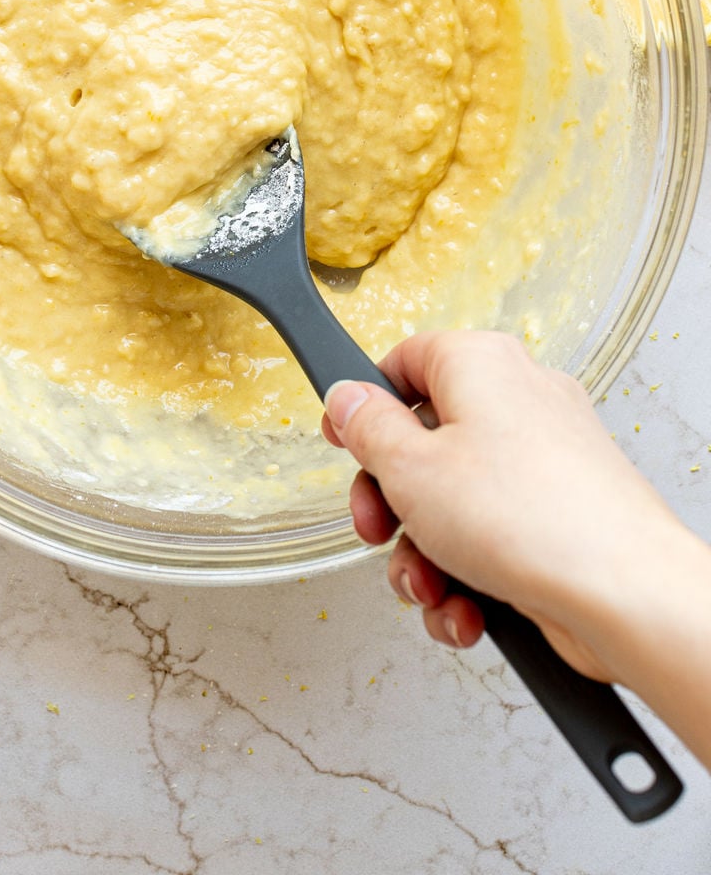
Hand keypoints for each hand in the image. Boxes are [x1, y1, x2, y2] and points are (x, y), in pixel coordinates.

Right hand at [321, 330, 684, 680]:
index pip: (405, 360)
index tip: (343, 440)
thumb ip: (368, 429)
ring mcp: (545, 462)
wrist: (626, 596)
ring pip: (455, 503)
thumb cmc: (533, 519)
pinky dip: (470, 577)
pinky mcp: (561, 516)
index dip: (366, 403)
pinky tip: (467, 609)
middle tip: (379, 528)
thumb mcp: (410, 470)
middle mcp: (520, 402)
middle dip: (392, 503)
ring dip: (428, 555)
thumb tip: (348, 400)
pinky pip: (494, 538)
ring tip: (432, 587)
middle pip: (425, 442)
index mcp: (481, 365)